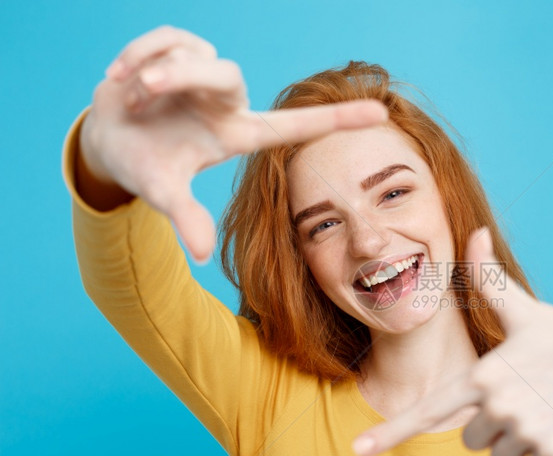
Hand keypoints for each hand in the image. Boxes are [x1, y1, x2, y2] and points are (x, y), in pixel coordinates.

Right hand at [79, 25, 386, 261]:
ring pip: (192, 54)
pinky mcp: (180, 50)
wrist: (107, 140)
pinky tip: (120, 76)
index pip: (293, 125)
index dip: (336, 121)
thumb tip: (202, 256)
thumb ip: (186, 218)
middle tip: (143, 92)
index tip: (381, 113)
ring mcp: (206, 74)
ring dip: (151, 73)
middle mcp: (228, 103)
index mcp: (235, 134)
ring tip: (132, 98)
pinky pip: (166, 39)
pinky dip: (138, 54)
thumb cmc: (145, 166)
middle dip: (178, 76)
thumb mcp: (163, 192)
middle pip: (224, 73)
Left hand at [352, 228, 552, 455]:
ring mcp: (528, 429)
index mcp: (485, 372)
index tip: (358, 451)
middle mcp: (500, 404)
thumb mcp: (527, 312)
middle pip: (471, 439)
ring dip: (519, 443)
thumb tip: (475, 230)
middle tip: (529, 397)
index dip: (390, 432)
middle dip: (493, 425)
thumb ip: (489, 279)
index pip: (429, 409)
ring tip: (549, 409)